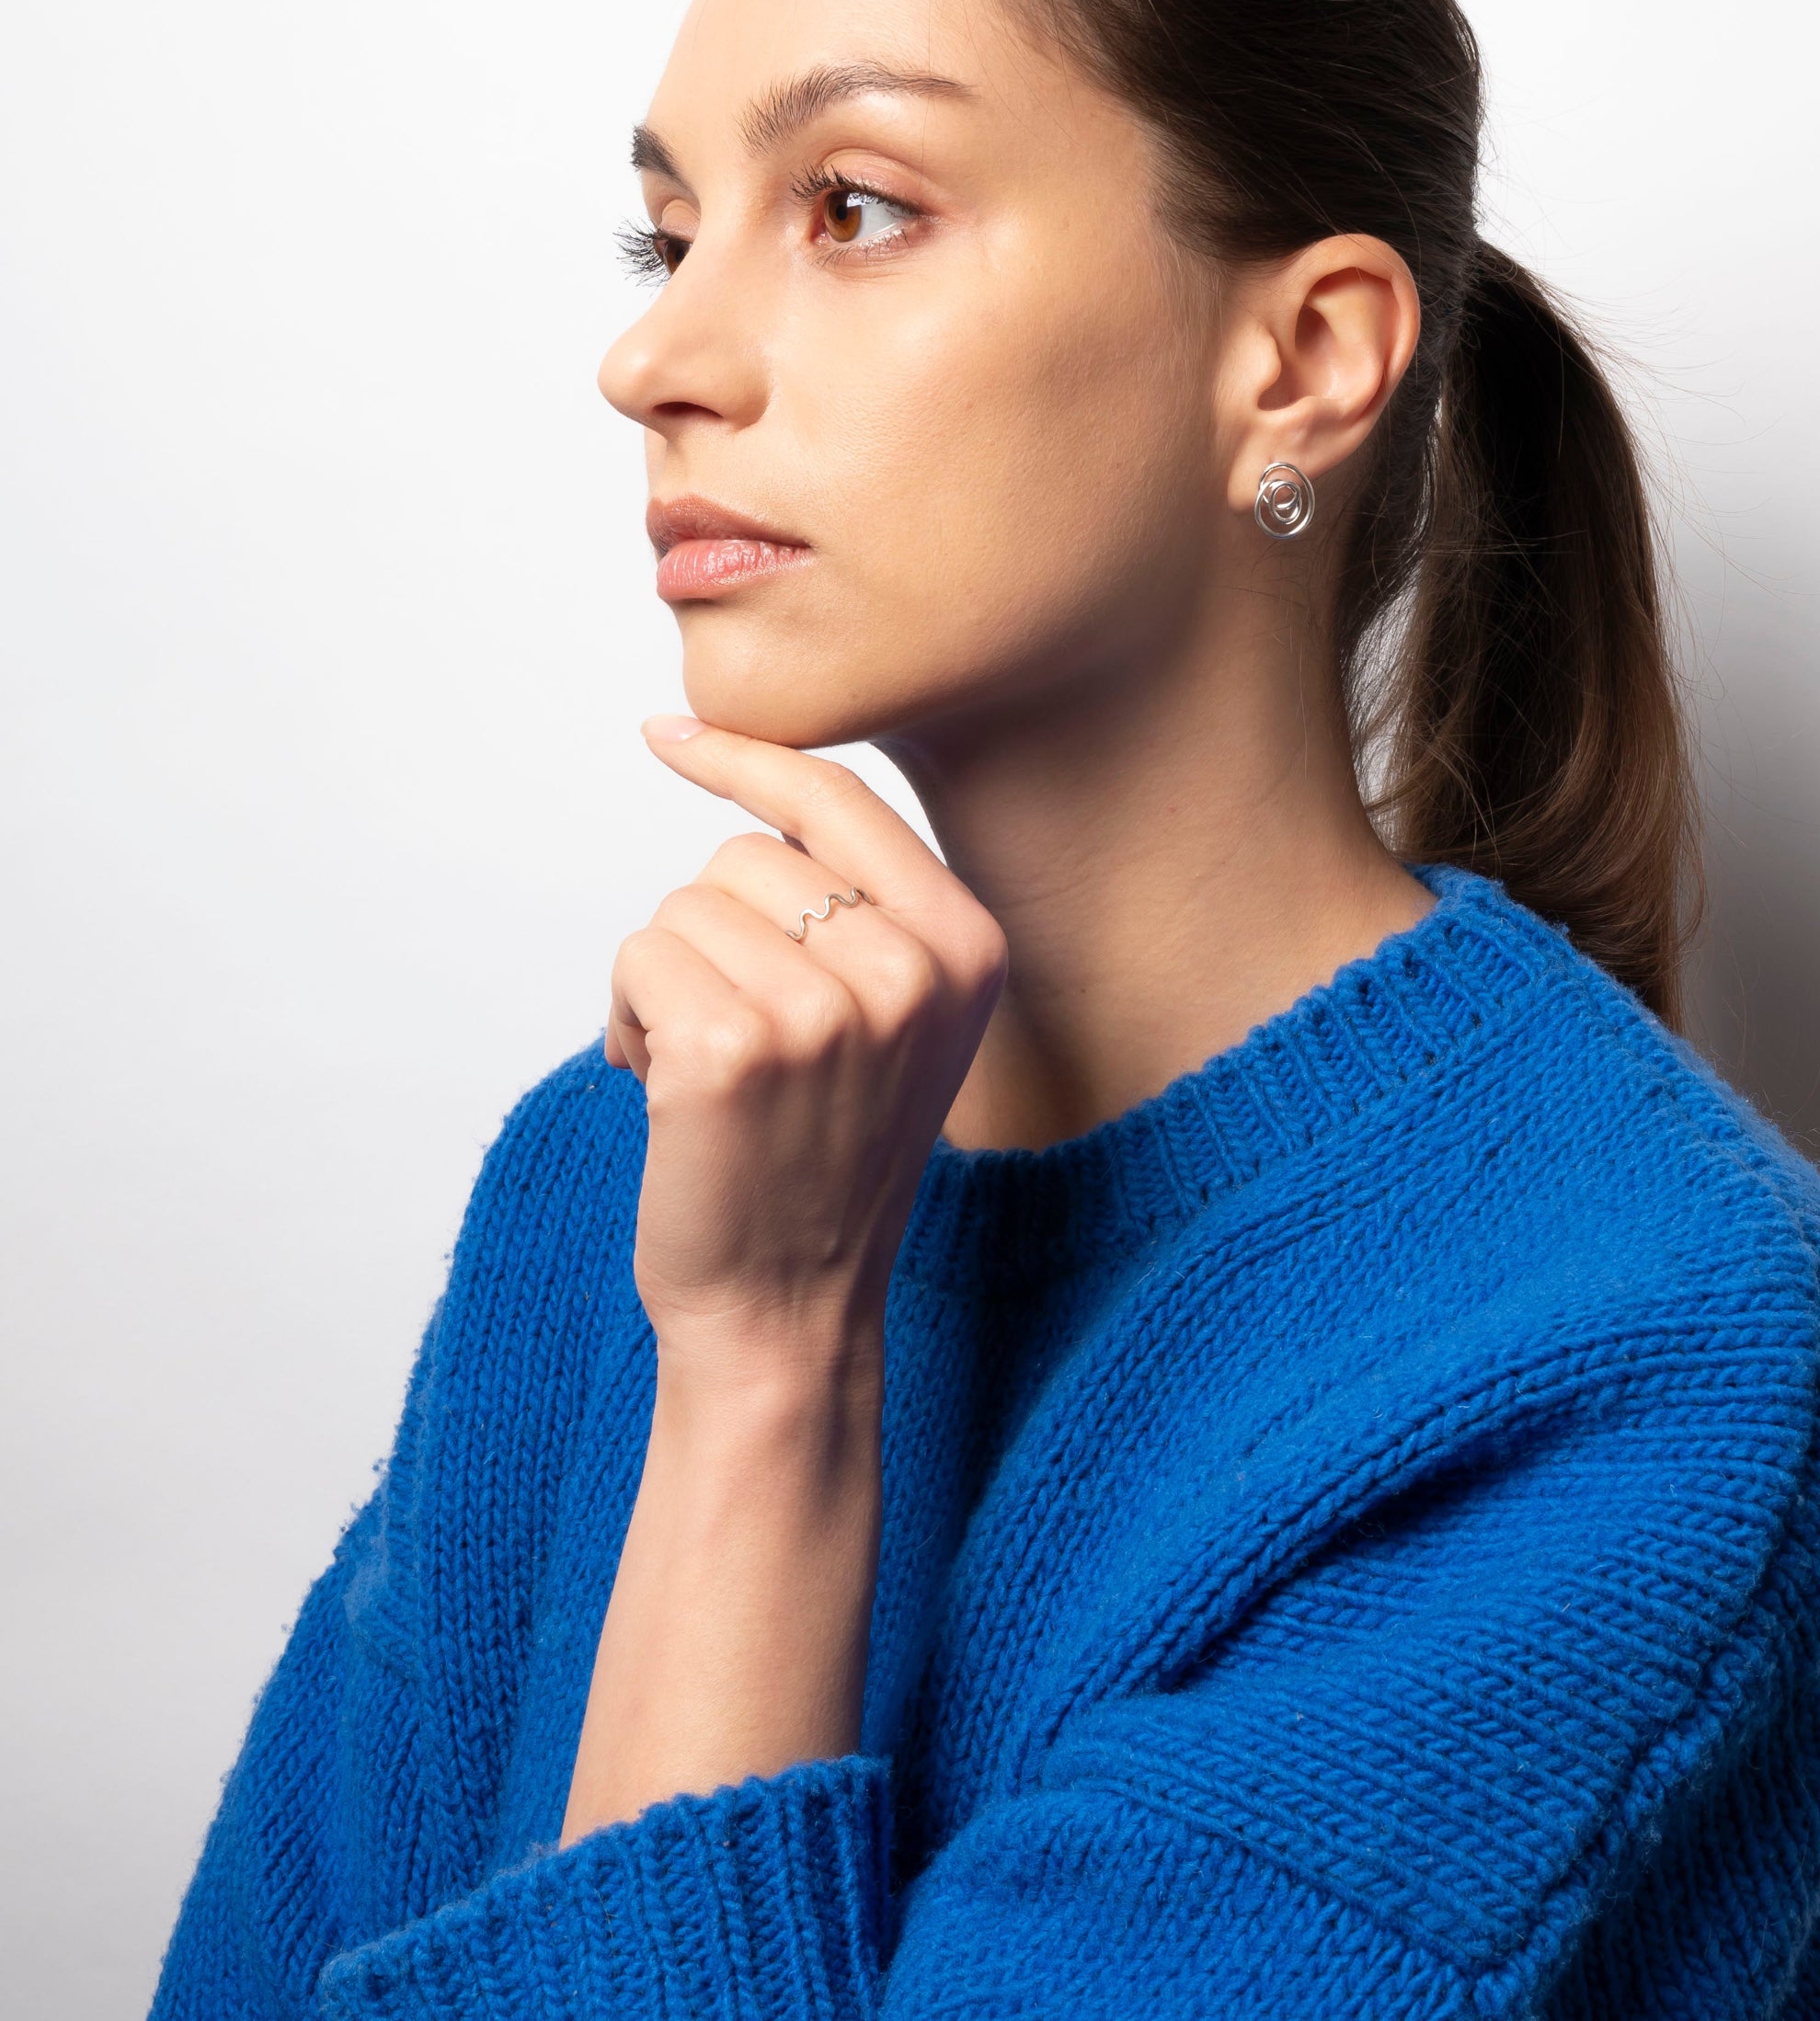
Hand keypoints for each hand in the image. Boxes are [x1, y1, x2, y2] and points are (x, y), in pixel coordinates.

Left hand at [609, 718, 1007, 1379]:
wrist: (789, 1313)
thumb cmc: (822, 1158)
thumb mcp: (895, 1019)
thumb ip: (861, 906)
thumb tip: (745, 778)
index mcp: (967, 947)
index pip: (839, 797)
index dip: (746, 758)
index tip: (669, 733)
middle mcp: (911, 972)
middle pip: (742, 855)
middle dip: (711, 933)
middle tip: (743, 1041)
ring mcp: (826, 1012)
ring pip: (682, 906)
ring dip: (667, 982)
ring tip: (712, 1078)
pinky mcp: (733, 1050)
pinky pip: (639, 957)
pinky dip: (625, 1017)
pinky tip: (665, 1093)